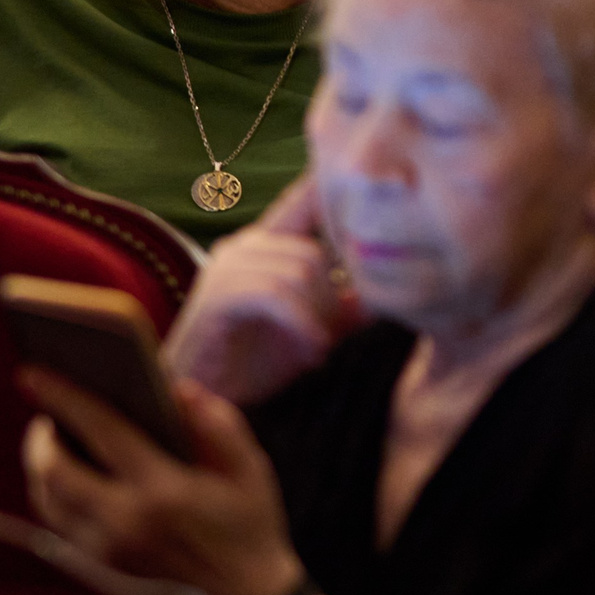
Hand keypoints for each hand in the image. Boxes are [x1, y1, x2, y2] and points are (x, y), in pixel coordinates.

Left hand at [22, 367, 302, 594]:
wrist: (247, 594)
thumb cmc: (251, 521)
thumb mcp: (251, 466)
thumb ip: (218, 422)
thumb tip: (177, 388)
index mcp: (164, 491)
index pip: (101, 431)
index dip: (64, 397)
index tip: (32, 371)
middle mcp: (126, 522)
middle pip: (54, 471)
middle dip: (41, 435)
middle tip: (47, 409)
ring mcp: (108, 550)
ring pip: (48, 500)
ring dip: (42, 464)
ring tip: (53, 436)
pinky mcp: (101, 567)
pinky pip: (59, 522)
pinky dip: (54, 492)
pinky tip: (68, 471)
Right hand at [162, 178, 361, 405]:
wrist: (205, 399)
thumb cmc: (256, 362)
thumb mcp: (314, 330)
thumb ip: (347, 307)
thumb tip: (389, 289)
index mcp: (268, 243)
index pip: (306, 199)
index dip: (337, 195)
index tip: (375, 195)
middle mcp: (246, 246)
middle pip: (314, 253)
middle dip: (333, 300)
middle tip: (334, 339)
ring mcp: (227, 268)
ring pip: (298, 271)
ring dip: (318, 316)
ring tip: (319, 349)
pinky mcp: (216, 296)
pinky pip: (273, 295)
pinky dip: (300, 323)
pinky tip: (312, 351)